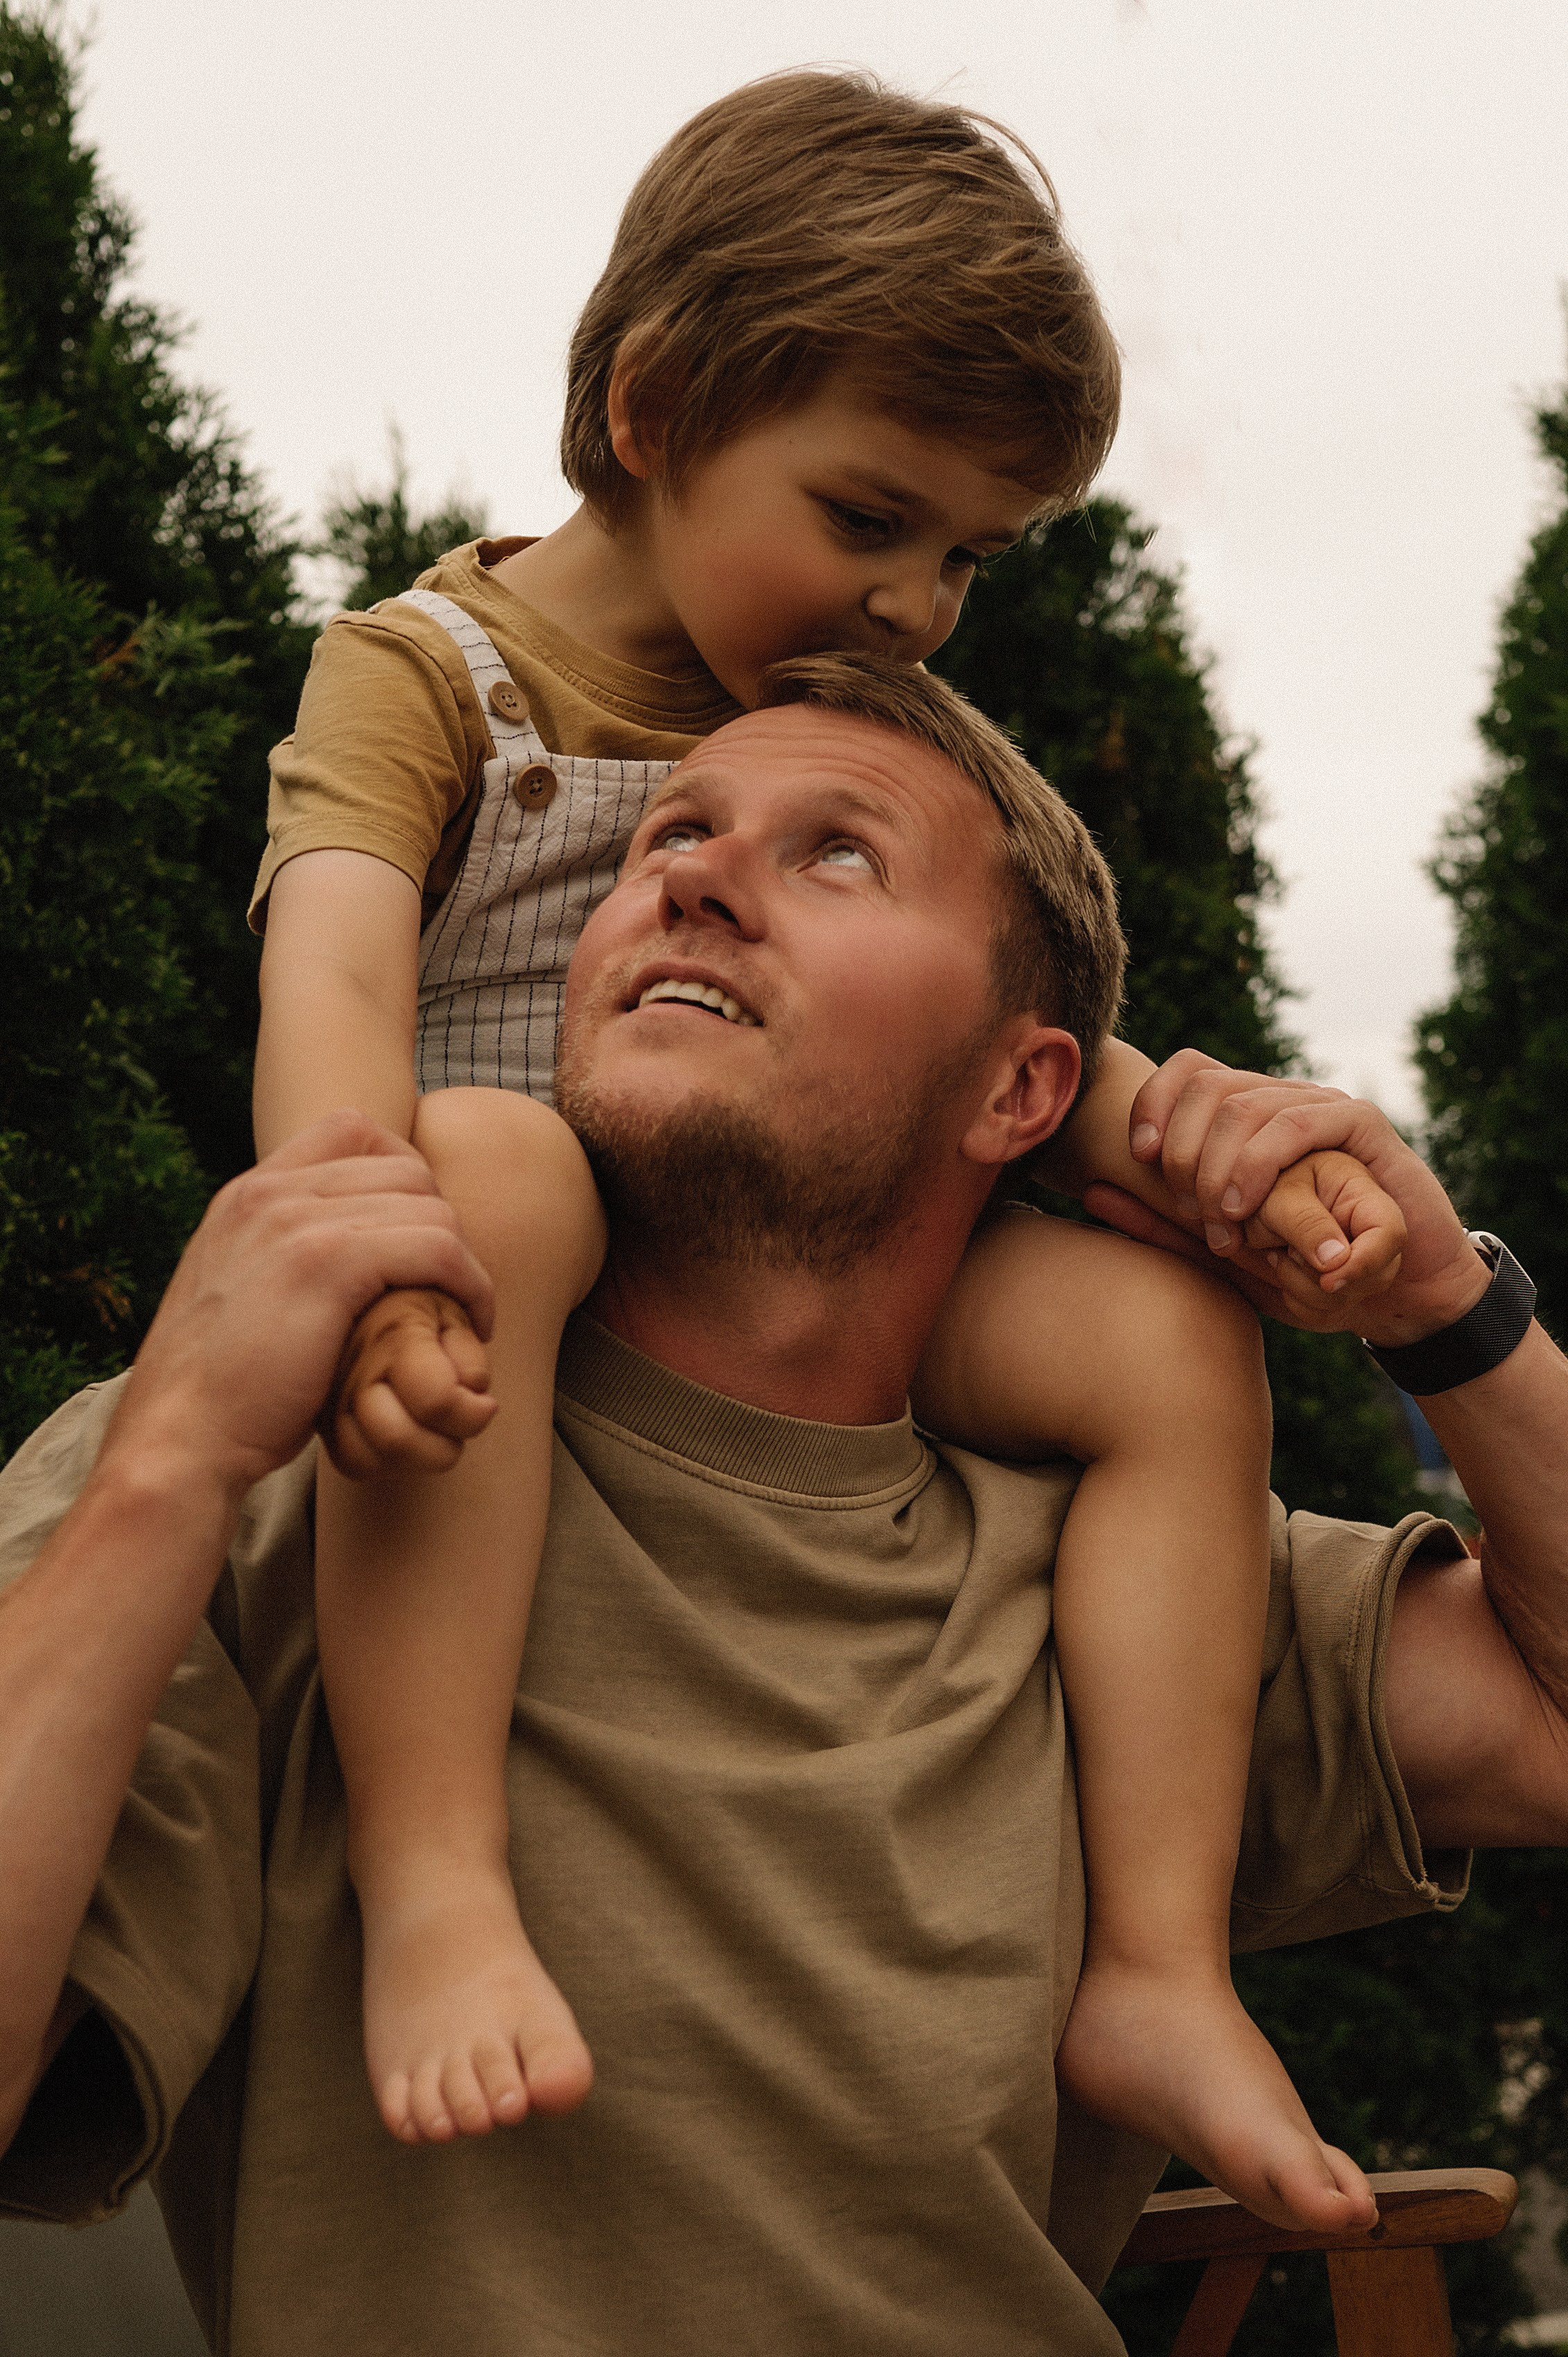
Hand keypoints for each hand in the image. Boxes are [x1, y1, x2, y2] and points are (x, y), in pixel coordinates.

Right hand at [103, 1113, 495, 1503]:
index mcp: (246, 1194)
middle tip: (446, 1285)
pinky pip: (437, 1248)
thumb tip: (342, 1251)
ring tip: (462, 1312)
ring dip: (462, 1260)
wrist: (178, 1439)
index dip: (403, 1172)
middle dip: (439, 1222)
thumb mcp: (240, 1296)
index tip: (416, 1235)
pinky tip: (470, 1325)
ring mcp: (296, 1222)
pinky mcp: (328, 1264)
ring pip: (429, 1206)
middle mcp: (268, 1193)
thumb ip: (280, 1255)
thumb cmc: (219, 1392)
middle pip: (404, 1165)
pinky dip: (470, 1285)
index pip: (351, 1129)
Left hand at [1083, 1052, 1489, 1343]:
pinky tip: (1244, 1207)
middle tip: (1190, 1212)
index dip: (1152, 1104)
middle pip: (1208, 1086)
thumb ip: (1164, 1224)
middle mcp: (1279, 1100)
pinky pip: (1298, 1120)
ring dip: (1219, 1167)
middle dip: (1184, 1150)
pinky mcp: (1360, 1125)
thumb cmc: (1304, 1273)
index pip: (1186, 1072)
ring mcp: (1320, 1106)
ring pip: (1246, 1104)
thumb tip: (1091, 1191)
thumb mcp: (1223, 1254)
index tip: (1139, 1159)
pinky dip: (1260, 1163)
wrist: (1396, 1288)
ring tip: (1221, 1223)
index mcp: (1245, 1117)